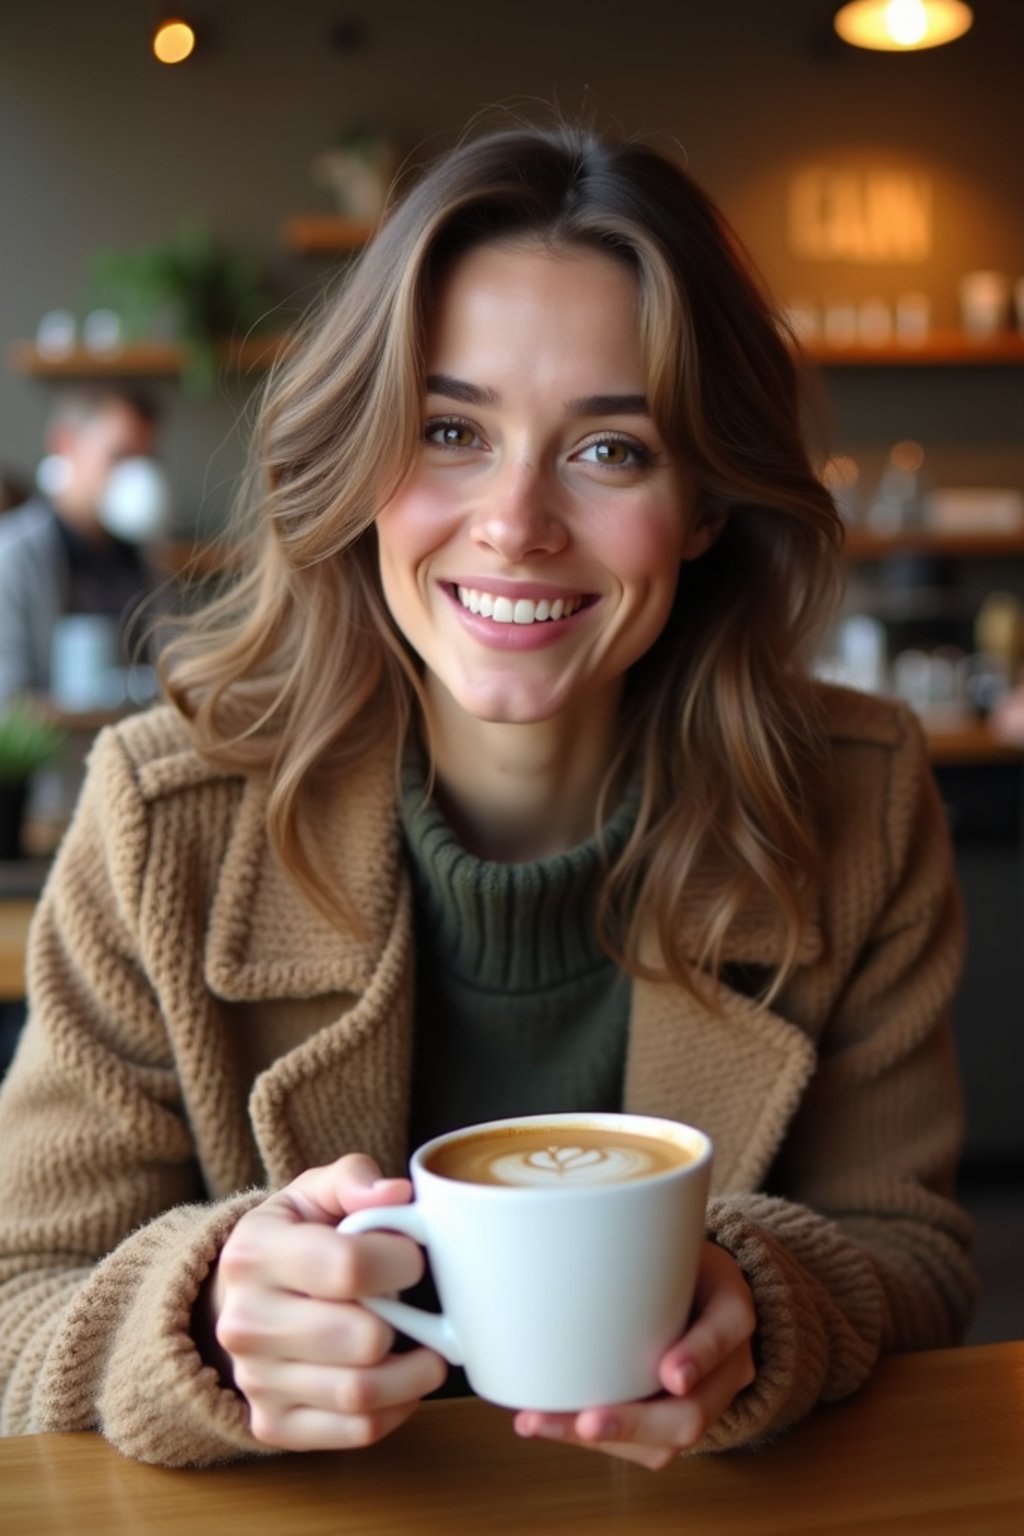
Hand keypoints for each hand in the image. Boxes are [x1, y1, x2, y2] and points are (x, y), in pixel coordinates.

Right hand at [202, 1154, 447, 1450]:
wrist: (241, 1297)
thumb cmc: (294, 1238)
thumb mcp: (314, 1193)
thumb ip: (354, 1179)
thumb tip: (397, 1194)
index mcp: (253, 1252)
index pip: (348, 1265)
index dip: (402, 1261)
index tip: (416, 1256)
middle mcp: (245, 1321)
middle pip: (359, 1337)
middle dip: (409, 1321)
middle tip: (422, 1306)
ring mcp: (254, 1380)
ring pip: (360, 1393)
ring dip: (415, 1374)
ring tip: (431, 1349)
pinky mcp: (273, 1424)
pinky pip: (355, 1431)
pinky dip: (397, 1410)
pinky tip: (402, 1381)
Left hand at [513, 1240, 755, 1469]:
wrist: (700, 1288)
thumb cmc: (677, 1259)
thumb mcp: (675, 1237)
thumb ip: (644, 1242)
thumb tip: (573, 1249)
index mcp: (731, 1309)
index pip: (726, 1330)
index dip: (700, 1355)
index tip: (671, 1375)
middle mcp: (727, 1365)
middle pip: (694, 1413)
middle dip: (634, 1424)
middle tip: (587, 1421)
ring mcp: (703, 1400)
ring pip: (664, 1443)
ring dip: (601, 1439)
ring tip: (541, 1422)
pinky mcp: (671, 1419)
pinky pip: (642, 1446)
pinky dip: (595, 1438)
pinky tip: (550, 1423)